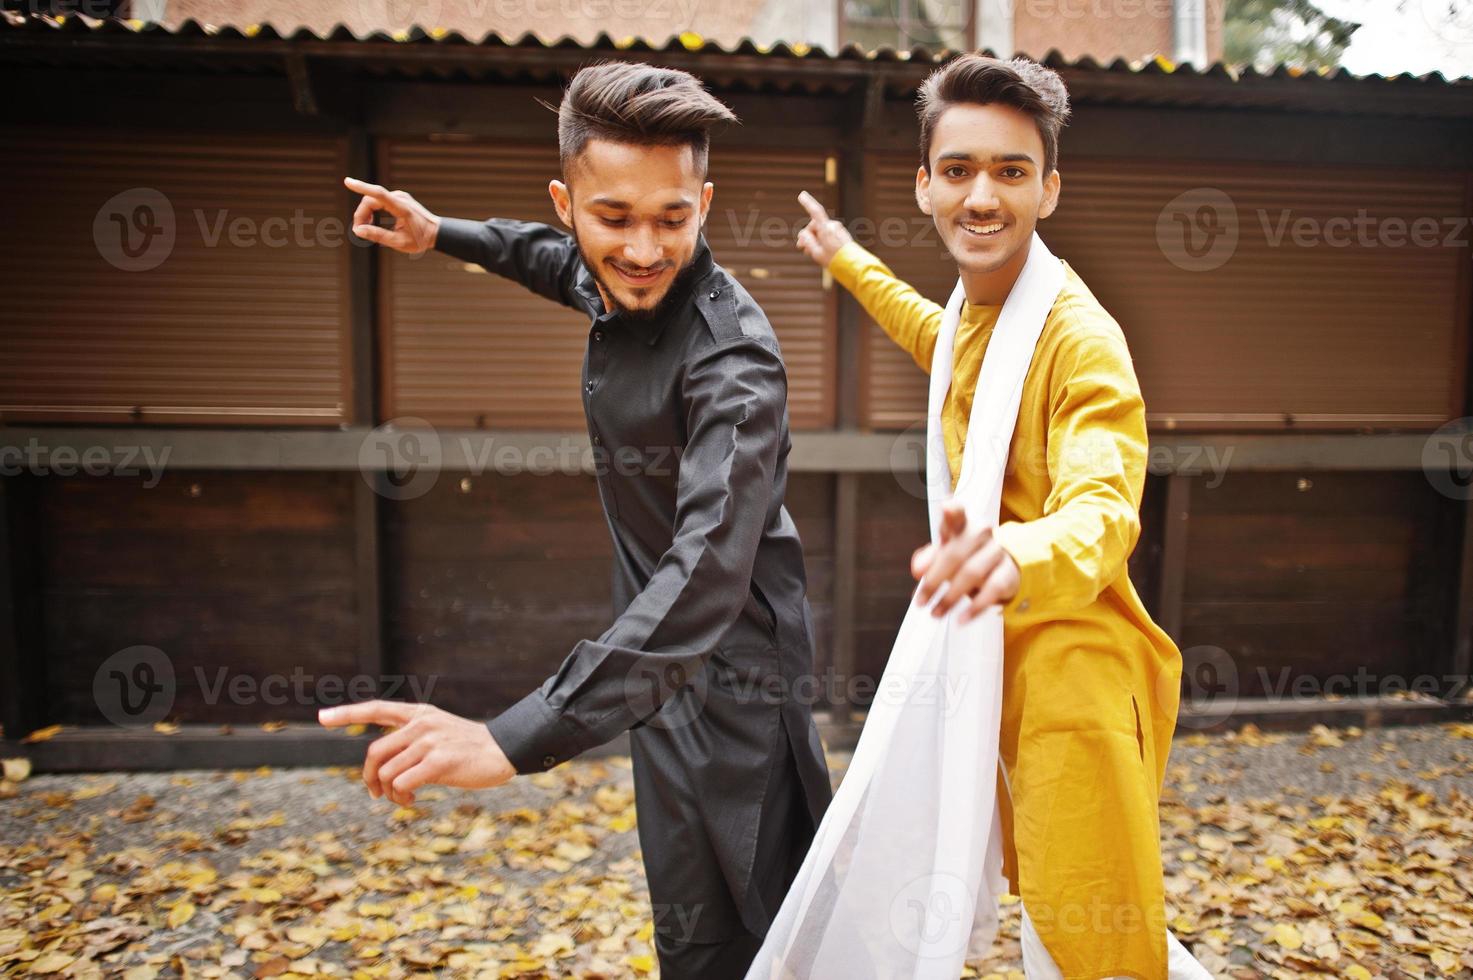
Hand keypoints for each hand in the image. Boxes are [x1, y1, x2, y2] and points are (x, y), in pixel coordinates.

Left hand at [318, 699, 516, 805]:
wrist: (502, 750)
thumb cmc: (467, 748)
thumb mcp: (437, 733)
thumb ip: (411, 740)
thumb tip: (382, 767)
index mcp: (418, 714)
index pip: (376, 709)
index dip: (347, 714)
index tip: (321, 718)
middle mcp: (420, 724)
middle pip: (375, 752)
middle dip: (369, 777)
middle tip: (375, 794)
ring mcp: (430, 741)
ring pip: (388, 772)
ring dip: (389, 793)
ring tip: (402, 798)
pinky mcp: (439, 761)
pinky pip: (403, 783)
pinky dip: (400, 797)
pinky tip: (411, 800)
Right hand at [344, 176, 440, 253]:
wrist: (436, 232)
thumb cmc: (420, 239)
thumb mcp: (399, 242)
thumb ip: (378, 235)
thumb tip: (358, 230)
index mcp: (401, 208)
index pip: (379, 194)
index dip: (362, 187)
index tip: (348, 182)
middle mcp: (399, 197)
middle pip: (370, 200)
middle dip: (361, 214)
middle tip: (359, 232)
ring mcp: (399, 196)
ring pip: (373, 200)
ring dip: (365, 213)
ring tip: (366, 229)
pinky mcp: (397, 198)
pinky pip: (378, 201)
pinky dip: (372, 211)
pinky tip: (372, 222)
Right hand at [795, 190, 852, 267]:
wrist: (853, 265)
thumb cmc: (834, 260)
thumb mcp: (816, 252)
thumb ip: (807, 241)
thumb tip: (803, 233)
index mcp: (826, 229)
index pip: (816, 212)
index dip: (808, 203)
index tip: (802, 195)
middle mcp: (833, 226)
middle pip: (815, 225)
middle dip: (807, 235)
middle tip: (801, 248)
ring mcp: (838, 229)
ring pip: (821, 231)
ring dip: (814, 239)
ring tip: (810, 253)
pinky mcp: (841, 233)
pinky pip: (827, 233)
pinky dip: (821, 240)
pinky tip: (819, 250)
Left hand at [911, 500, 1020, 622]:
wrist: (1004, 567)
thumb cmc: (967, 557)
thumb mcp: (945, 555)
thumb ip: (928, 559)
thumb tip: (918, 570)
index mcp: (963, 524)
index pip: (958, 513)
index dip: (953, 511)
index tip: (946, 509)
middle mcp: (982, 533)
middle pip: (955, 554)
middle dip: (934, 580)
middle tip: (920, 601)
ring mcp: (997, 552)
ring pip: (972, 573)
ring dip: (950, 597)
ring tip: (935, 613)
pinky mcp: (1009, 572)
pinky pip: (992, 590)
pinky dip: (975, 607)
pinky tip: (961, 619)